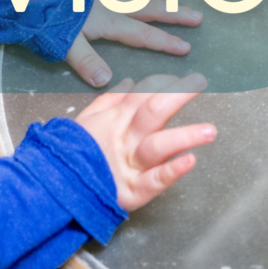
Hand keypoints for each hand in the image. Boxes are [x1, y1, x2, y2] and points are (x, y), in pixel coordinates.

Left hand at [67, 0, 201, 87]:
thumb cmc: (50, 16)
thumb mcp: (66, 44)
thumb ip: (86, 62)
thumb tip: (106, 81)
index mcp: (110, 21)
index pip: (143, 34)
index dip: (165, 42)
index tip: (185, 47)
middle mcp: (115, 0)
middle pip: (151, 7)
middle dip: (175, 13)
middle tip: (197, 16)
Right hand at [74, 73, 215, 211]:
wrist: (58, 186)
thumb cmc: (75, 153)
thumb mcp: (87, 121)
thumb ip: (110, 100)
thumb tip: (131, 82)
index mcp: (116, 121)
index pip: (141, 95)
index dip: (161, 83)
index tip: (180, 78)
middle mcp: (125, 139)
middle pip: (152, 112)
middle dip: (177, 95)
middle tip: (199, 82)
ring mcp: (130, 164)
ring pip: (158, 146)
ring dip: (184, 136)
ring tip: (209, 131)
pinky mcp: (133, 190)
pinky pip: (154, 180)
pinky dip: (172, 171)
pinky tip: (190, 161)